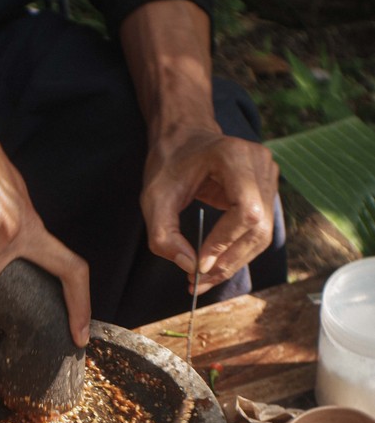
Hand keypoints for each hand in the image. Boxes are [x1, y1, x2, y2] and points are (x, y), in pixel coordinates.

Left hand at [141, 124, 278, 292]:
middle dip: (228, 261)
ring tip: (203, 279)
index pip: (246, 210)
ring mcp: (269, 176)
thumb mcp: (153, 199)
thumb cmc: (169, 166)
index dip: (225, 242)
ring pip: (262, 234)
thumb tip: (190, 268)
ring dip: (233, 263)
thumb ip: (164, 235)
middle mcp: (260, 164)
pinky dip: (237, 253)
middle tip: (198, 282)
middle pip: (259, 227)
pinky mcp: (267, 191)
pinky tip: (214, 265)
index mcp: (235, 156)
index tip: (199, 265)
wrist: (184, 140)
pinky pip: (259, 231)